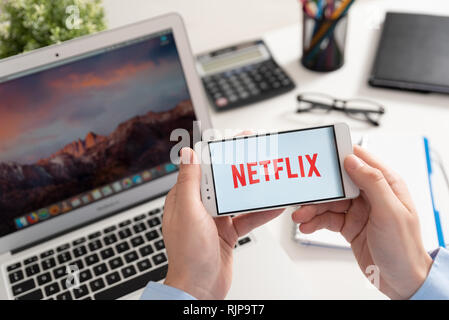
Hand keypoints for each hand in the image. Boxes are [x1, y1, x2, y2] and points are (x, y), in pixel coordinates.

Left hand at [162, 147, 281, 298]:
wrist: (199, 289)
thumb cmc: (188, 255)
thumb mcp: (189, 212)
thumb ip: (189, 182)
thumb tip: (187, 154)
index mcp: (184, 199)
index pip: (201, 169)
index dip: (217, 154)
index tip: (232, 142)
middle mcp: (198, 208)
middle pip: (221, 181)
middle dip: (238, 169)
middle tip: (255, 155)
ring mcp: (213, 221)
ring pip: (235, 199)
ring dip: (252, 190)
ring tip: (267, 177)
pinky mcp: (227, 233)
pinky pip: (245, 218)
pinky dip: (259, 213)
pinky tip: (272, 207)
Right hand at [292, 145, 432, 298]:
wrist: (401, 281)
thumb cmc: (404, 248)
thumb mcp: (390, 212)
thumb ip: (372, 183)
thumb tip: (352, 160)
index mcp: (386, 185)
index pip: (360, 160)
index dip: (340, 156)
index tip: (320, 157)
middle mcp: (370, 196)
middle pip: (338, 183)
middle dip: (319, 189)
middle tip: (303, 194)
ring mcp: (359, 211)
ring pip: (329, 202)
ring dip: (313, 208)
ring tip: (301, 216)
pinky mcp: (349, 225)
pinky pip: (327, 218)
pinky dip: (315, 221)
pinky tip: (308, 225)